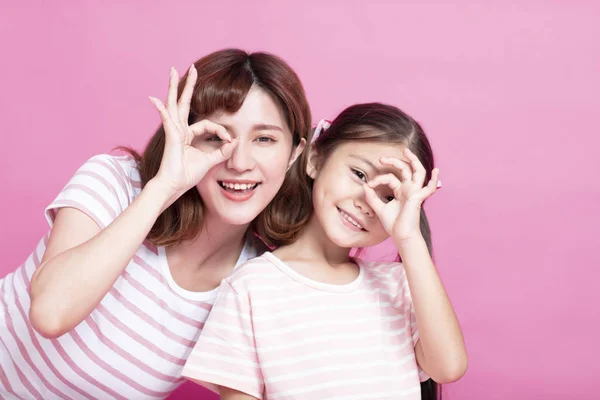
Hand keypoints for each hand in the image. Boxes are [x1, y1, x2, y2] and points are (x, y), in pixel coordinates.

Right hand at [149, 66, 237, 197]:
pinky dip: (161, 109)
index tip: (229, 140)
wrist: (174, 186)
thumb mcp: (210, 160)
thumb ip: (222, 151)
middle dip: (188, 85)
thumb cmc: (188, 175)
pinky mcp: (170, 136)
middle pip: (184, 103)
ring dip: (173, 87)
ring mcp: (173, 131)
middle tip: (192, 68)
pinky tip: (154, 99)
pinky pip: (167, 120)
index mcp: (188, 135)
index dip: (221, 130)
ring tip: (172, 71)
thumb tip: (235, 141)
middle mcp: (179, 129)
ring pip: (174, 104)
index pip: (208, 124)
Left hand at [363, 148, 439, 241]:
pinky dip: (434, 179)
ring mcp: (415, 192)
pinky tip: (436, 170)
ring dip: (413, 160)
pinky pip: (429, 188)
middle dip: (394, 161)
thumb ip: (371, 197)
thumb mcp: (378, 208)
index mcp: (401, 191)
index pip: (390, 178)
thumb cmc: (393, 224)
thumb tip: (365, 185)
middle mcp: (409, 189)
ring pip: (418, 171)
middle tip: (381, 159)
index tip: (369, 185)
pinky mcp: (418, 198)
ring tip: (406, 151)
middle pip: (404, 169)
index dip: (378, 179)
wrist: (400, 236)